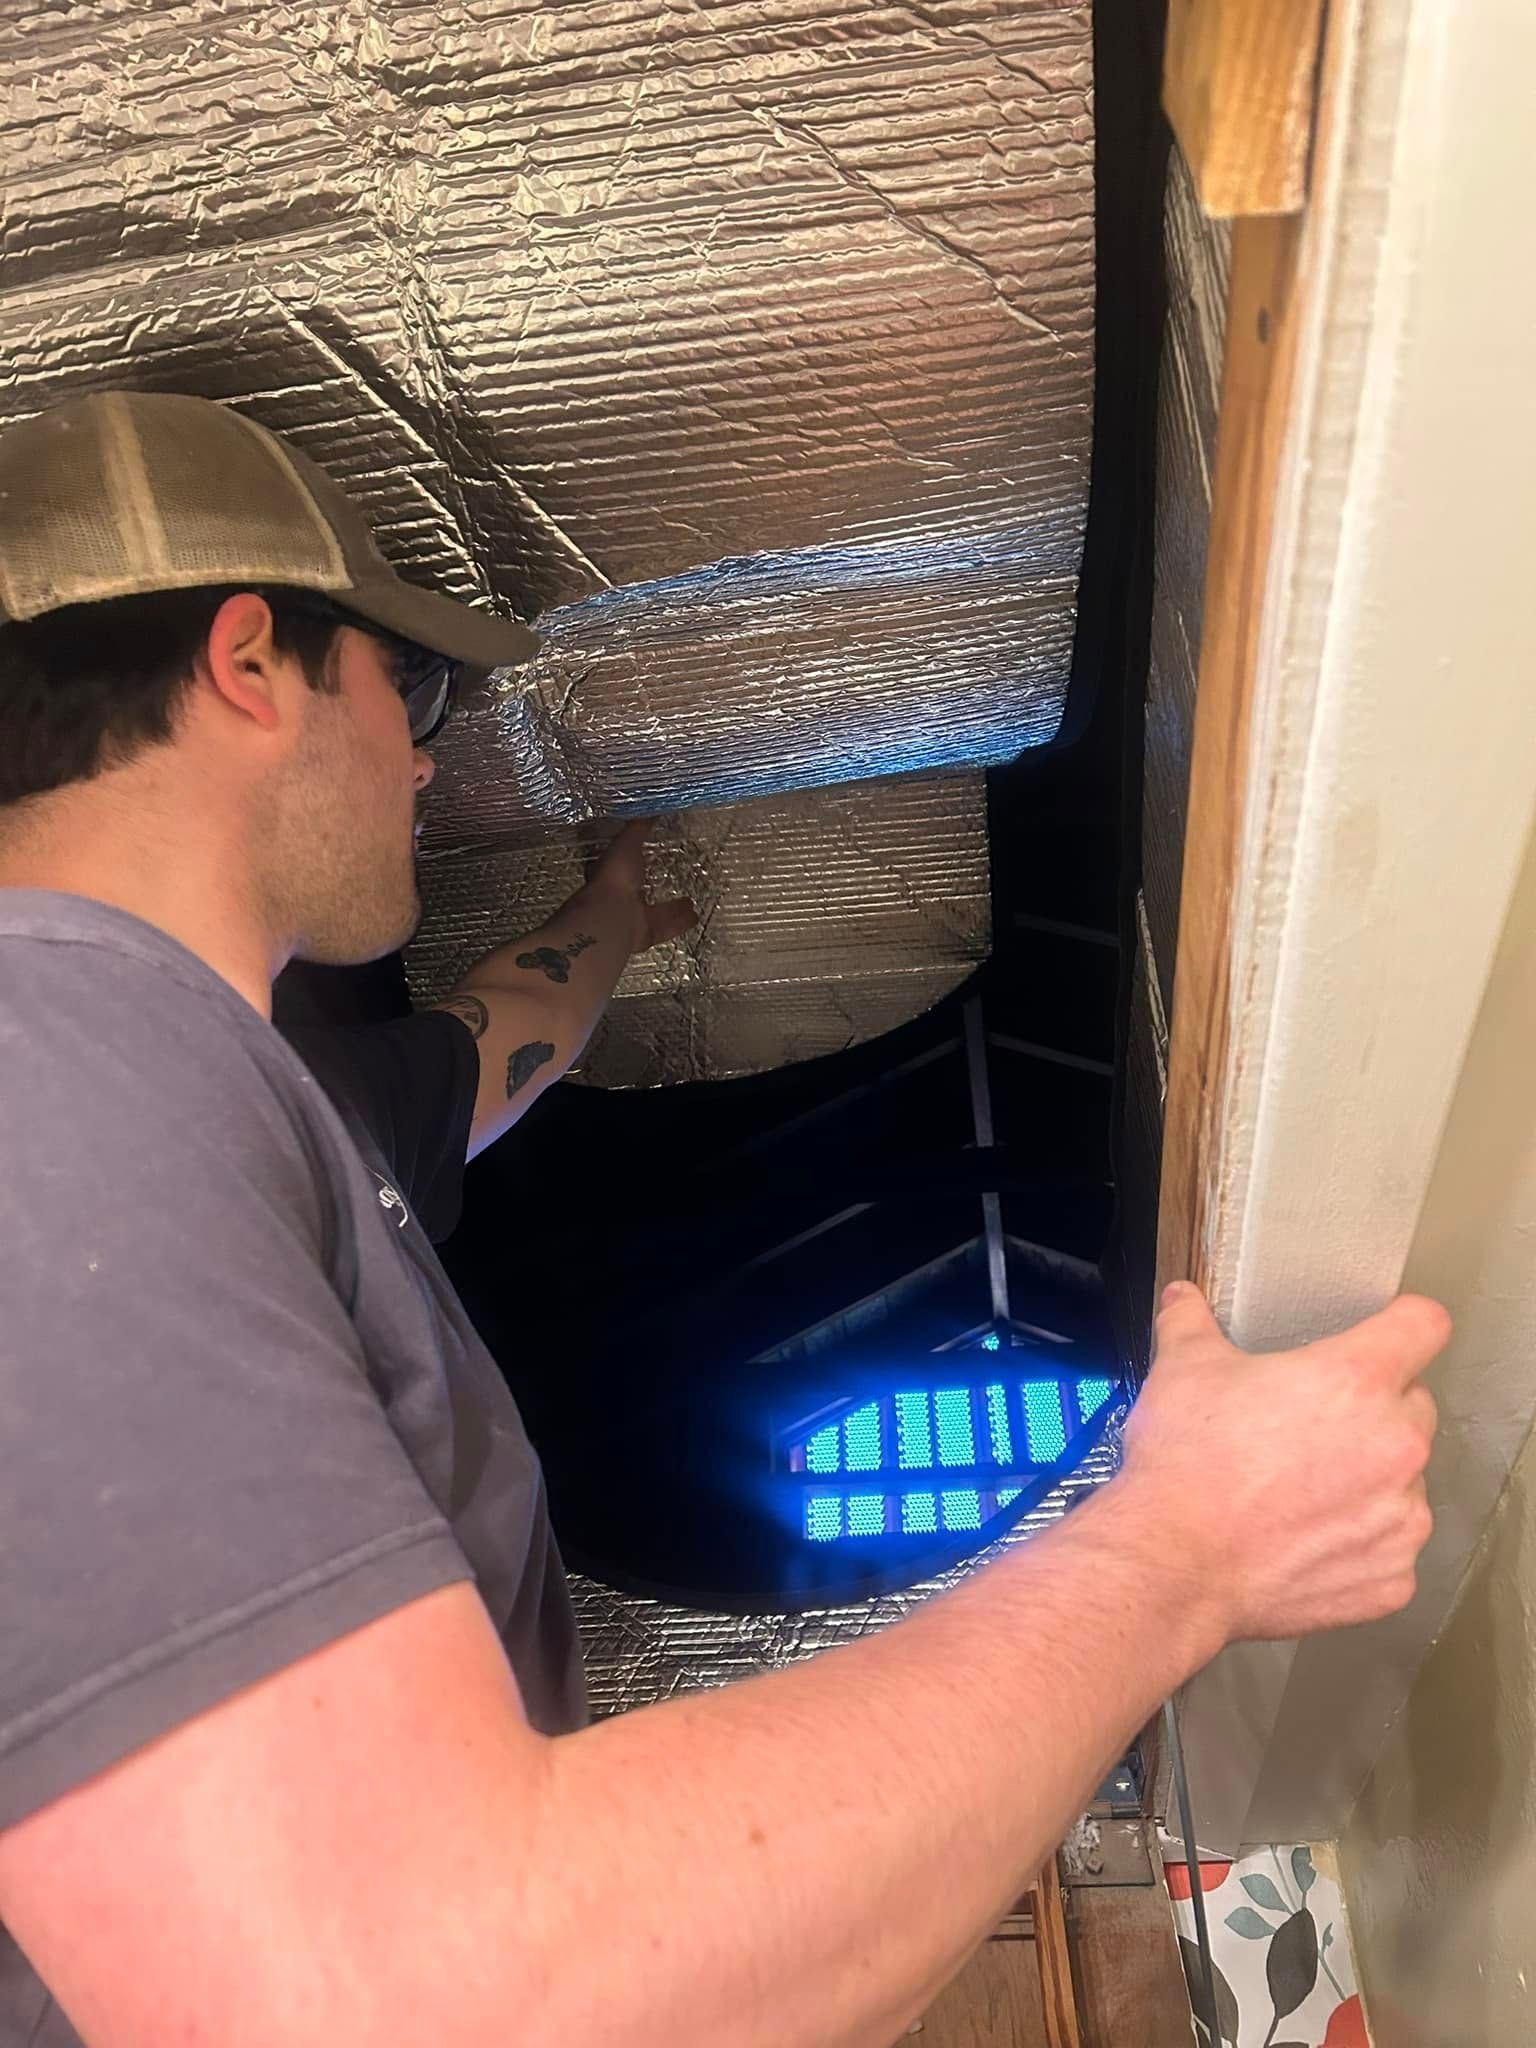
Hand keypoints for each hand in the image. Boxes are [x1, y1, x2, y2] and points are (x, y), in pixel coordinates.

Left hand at [584, 821, 698, 955]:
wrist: (611, 918)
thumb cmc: (615, 876)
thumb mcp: (627, 843)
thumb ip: (638, 828)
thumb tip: (651, 810)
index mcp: (610, 875)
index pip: (620, 863)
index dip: (630, 857)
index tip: (643, 853)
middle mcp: (618, 897)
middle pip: (637, 890)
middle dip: (648, 884)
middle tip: (666, 878)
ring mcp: (631, 918)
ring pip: (655, 911)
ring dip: (671, 907)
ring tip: (690, 900)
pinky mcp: (646, 933)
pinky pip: (666, 926)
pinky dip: (681, 921)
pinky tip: (696, 916)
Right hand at [1117, 1284, 1447, 1645]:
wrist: (1175, 1562)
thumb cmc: (1186, 1460)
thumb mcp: (1182, 1370)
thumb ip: (1191, 1323)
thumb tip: (1183, 1299)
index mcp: (1357, 1379)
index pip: (1423, 1325)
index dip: (1402, 1324)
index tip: (1387, 1334)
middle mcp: (1397, 1445)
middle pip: (1414, 1406)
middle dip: (1374, 1411)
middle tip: (1311, 1428)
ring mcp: (1402, 1518)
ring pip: (1405, 1483)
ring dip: (1369, 1482)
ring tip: (1299, 1494)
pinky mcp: (1392, 1579)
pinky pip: (1389, 1550)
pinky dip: (1356, 1546)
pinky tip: (1302, 1543)